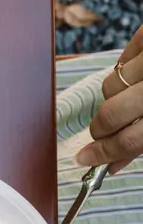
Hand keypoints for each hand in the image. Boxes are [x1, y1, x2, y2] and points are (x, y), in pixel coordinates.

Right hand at [79, 26, 142, 172]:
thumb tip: (112, 163)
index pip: (129, 141)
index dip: (103, 154)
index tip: (85, 159)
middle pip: (111, 114)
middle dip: (101, 128)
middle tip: (102, 132)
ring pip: (109, 87)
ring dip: (114, 97)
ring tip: (135, 95)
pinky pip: (120, 60)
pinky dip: (125, 71)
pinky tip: (142, 74)